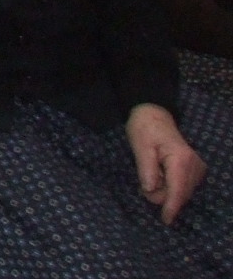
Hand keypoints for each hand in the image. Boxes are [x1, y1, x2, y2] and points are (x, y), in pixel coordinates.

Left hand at [128, 104, 206, 223]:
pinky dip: (169, 186)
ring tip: (153, 172)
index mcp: (181, 159)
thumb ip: (146, 170)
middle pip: (180, 194)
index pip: (178, 190)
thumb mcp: (140, 147)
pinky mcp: (195, 171)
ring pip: (181, 192)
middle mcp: (194, 165)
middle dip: (161, 194)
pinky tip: (160, 174)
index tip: (166, 220)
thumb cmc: (145, 129)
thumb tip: (151, 190)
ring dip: (165, 189)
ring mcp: (197, 168)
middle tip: (145, 180)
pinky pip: (182, 187)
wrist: (154, 116)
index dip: (171, 206)